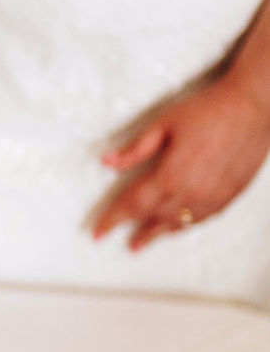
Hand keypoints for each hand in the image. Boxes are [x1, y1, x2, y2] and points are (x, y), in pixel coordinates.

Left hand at [93, 73, 269, 248]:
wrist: (255, 108)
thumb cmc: (209, 110)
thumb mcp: (164, 124)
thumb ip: (136, 148)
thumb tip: (107, 163)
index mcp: (170, 176)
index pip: (132, 205)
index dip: (112, 219)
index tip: (97, 232)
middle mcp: (191, 194)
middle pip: (151, 217)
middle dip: (129, 228)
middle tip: (109, 238)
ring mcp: (212, 199)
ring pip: (176, 224)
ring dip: (155, 234)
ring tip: (139, 244)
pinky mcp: (229, 196)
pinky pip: (200, 220)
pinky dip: (182, 227)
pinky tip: (175, 228)